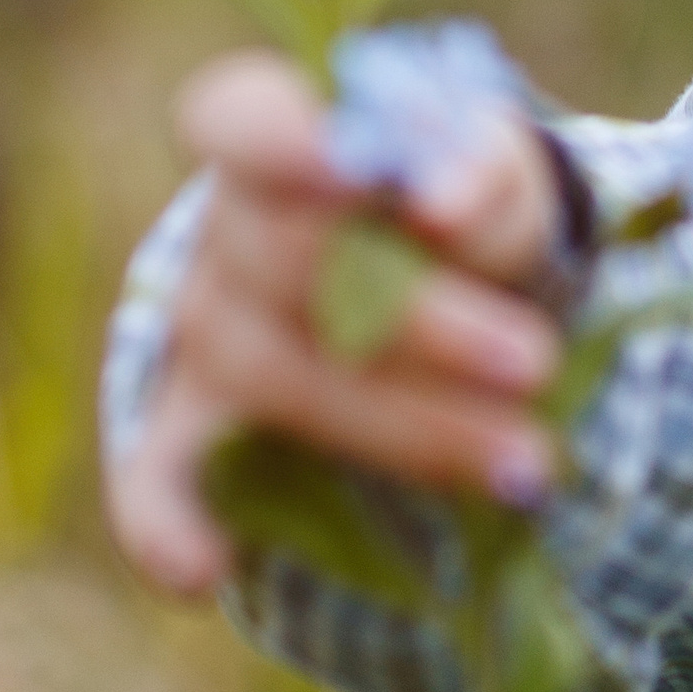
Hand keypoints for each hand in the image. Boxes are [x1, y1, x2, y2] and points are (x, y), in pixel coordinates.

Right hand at [109, 49, 565, 597]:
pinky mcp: (191, 432)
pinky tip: (205, 570)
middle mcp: (223, 236)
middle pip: (288, 266)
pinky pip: (154, 478)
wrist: (438, 287)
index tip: (360, 171)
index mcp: (278, 140)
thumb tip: (443, 204)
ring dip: (399, 426)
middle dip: (421, 322)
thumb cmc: (458, 214)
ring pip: (269, 375)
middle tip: (537, 364)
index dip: (287, 144)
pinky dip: (163, 524)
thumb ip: (482, 175)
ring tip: (526, 464)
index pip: (241, 121)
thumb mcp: (493, 176)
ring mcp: (199, 338)